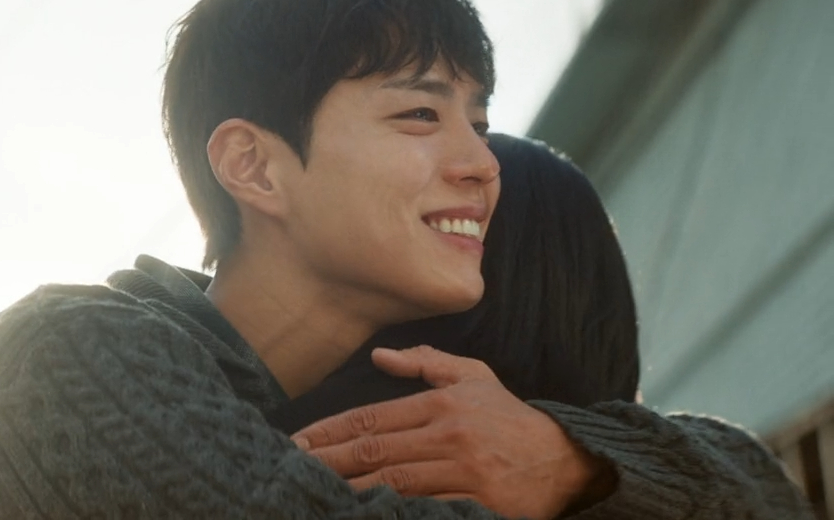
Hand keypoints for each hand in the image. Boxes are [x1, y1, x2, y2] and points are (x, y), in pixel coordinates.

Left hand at [290, 346, 609, 519]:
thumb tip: (378, 356)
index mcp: (441, 404)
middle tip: (291, 468)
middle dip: (327, 461)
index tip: (298, 442)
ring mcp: (464, 473)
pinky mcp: (479, 504)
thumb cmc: (511, 418)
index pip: (371, 418)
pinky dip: (393, 512)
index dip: (329, 431)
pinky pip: (426, 510)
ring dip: (350, 490)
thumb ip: (425, 363)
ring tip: (315, 492)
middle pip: (373, 452)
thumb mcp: (474, 377)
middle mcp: (449, 435)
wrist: (569, 460)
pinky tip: (365, 512)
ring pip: (393, 483)